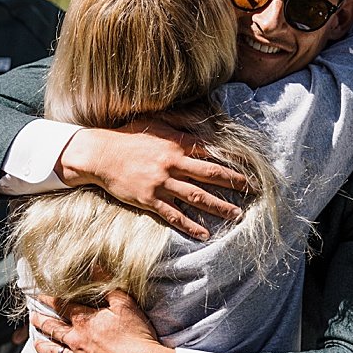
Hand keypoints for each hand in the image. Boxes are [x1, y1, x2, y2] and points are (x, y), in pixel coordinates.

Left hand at [32, 289, 175, 352]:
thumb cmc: (137, 335)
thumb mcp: (124, 303)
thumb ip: (107, 285)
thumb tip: (95, 265)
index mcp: (85, 321)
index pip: (62, 307)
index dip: (50, 300)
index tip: (39, 296)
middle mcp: (77, 341)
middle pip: (54, 330)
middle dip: (42, 322)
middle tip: (32, 318)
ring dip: (44, 348)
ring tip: (36, 344)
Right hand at [56, 119, 249, 240]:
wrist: (100, 154)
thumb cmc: (129, 136)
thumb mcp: (156, 121)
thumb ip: (180, 120)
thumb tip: (202, 119)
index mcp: (177, 144)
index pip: (211, 152)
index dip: (231, 160)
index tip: (247, 168)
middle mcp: (173, 163)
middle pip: (210, 175)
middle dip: (234, 184)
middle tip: (252, 191)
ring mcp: (161, 183)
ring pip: (197, 197)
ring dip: (219, 206)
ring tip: (237, 214)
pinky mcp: (149, 199)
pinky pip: (174, 214)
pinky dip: (190, 225)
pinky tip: (204, 233)